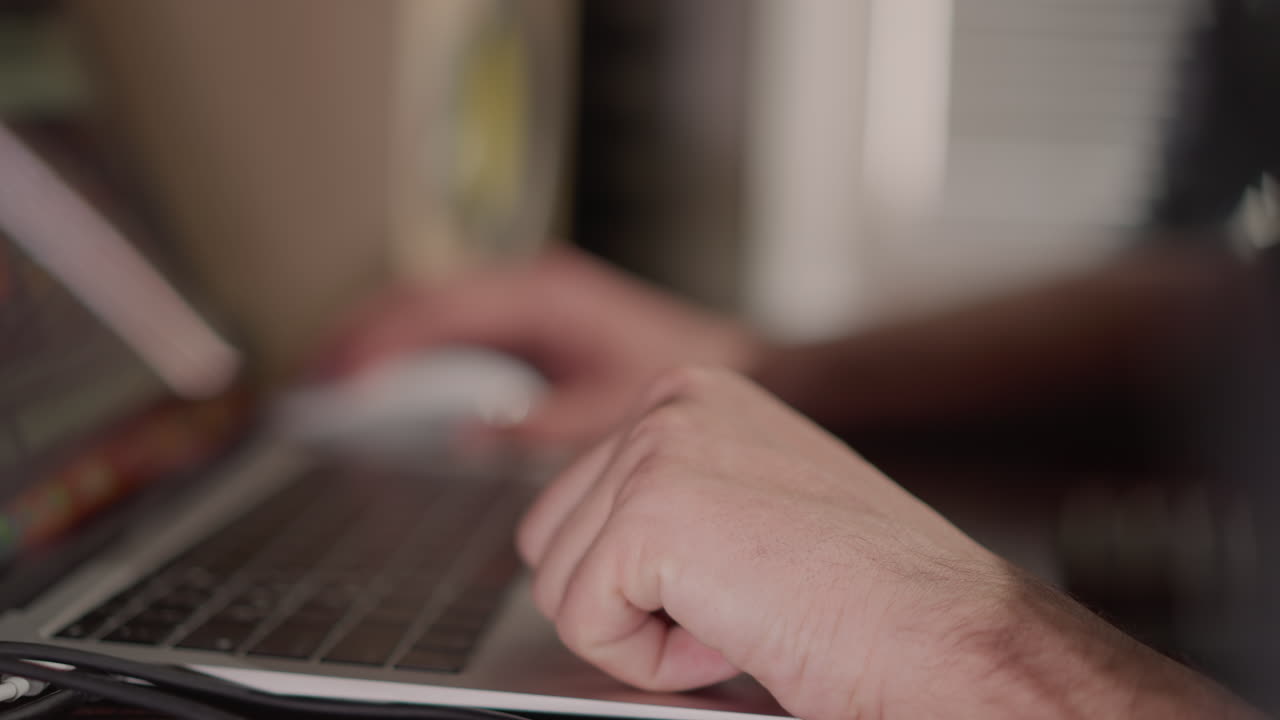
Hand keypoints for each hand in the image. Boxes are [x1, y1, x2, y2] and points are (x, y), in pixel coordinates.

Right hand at [318, 248, 758, 450]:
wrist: (736, 370)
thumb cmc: (679, 381)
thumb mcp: (607, 413)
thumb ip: (539, 424)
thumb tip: (468, 435)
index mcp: (543, 296)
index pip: (436, 312)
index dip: (378, 346)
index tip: (337, 382)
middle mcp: (531, 286)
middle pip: (422, 303)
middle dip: (363, 339)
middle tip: (312, 384)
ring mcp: (531, 299)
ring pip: (435, 312)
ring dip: (384, 342)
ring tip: (333, 383)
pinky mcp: (535, 319)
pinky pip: (458, 328)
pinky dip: (417, 351)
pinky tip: (394, 382)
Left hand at [516, 366, 1258, 718]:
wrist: (941, 632)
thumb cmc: (872, 589)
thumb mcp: (755, 503)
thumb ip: (675, 496)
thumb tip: (596, 534)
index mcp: (691, 396)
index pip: (577, 499)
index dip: (638, 576)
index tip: (727, 581)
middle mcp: (668, 405)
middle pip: (551, 538)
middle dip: (626, 598)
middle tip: (734, 604)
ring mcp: (655, 453)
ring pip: (558, 585)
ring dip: (643, 630)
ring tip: (742, 614)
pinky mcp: (648, 517)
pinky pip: (582, 623)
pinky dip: (651, 662)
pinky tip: (734, 634)